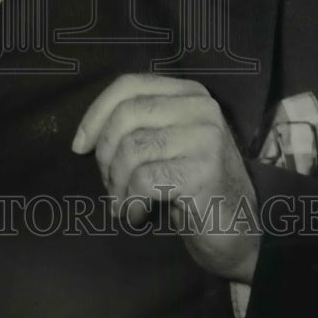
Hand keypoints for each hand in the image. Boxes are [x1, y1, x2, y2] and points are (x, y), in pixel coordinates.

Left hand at [72, 74, 260, 283]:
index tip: (79, 146)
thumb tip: (85, 137)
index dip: (95, 114)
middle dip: (105, 154)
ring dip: (117, 184)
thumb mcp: (165, 144)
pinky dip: (130, 202)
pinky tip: (136, 215)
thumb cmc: (192, 186)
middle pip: (126, 115)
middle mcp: (201, 107)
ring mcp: (206, 138)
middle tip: (110, 184)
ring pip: (132, 149)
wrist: (238, 231)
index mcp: (188, 92)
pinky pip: (144, 180)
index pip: (128, 85)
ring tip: (123, 202)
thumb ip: (135, 127)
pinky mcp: (204, 171)